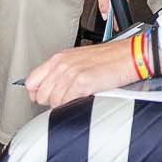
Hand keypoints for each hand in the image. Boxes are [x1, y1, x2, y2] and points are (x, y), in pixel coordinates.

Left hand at [23, 36, 139, 109]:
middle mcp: (62, 64)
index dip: (37, 94)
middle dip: (52, 101)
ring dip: (65, 104)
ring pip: (53, 102)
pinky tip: (84, 98)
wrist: (131, 56)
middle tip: (68, 98)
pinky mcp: (82, 82)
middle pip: (40, 95)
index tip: (47, 97)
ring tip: (79, 97)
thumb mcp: (79, 60)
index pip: (31, 82)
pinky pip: (66, 103)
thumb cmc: (111, 58)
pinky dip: (73, 105)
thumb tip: (50, 90)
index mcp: (59, 58)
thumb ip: (61, 72)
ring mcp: (71, 73)